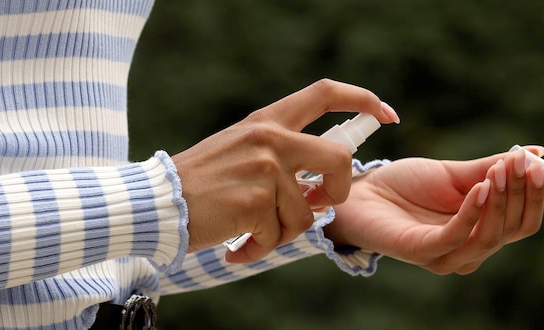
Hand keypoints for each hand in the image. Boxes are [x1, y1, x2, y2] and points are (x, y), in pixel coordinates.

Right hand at [171, 79, 399, 261]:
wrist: (158, 201)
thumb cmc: (202, 182)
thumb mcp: (243, 150)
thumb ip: (282, 156)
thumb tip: (322, 187)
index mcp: (268, 121)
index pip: (324, 93)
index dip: (362, 100)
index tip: (385, 114)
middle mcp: (270, 138)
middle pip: (338, 159)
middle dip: (340, 190)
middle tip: (321, 204)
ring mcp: (265, 168)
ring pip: (306, 213)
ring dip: (283, 231)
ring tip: (252, 231)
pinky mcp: (255, 200)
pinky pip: (279, 235)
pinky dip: (261, 247)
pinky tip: (239, 244)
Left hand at [327, 146, 543, 274]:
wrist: (363, 193)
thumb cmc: (407, 185)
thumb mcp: (454, 174)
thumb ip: (491, 169)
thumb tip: (536, 154)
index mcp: (481, 232)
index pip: (523, 222)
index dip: (534, 195)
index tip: (535, 163)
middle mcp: (469, 250)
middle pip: (512, 229)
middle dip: (520, 193)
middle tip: (520, 162)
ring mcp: (447, 256)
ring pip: (490, 236)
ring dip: (500, 200)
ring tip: (500, 170)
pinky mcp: (423, 252)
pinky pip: (457, 236)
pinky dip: (472, 211)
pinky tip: (480, 187)